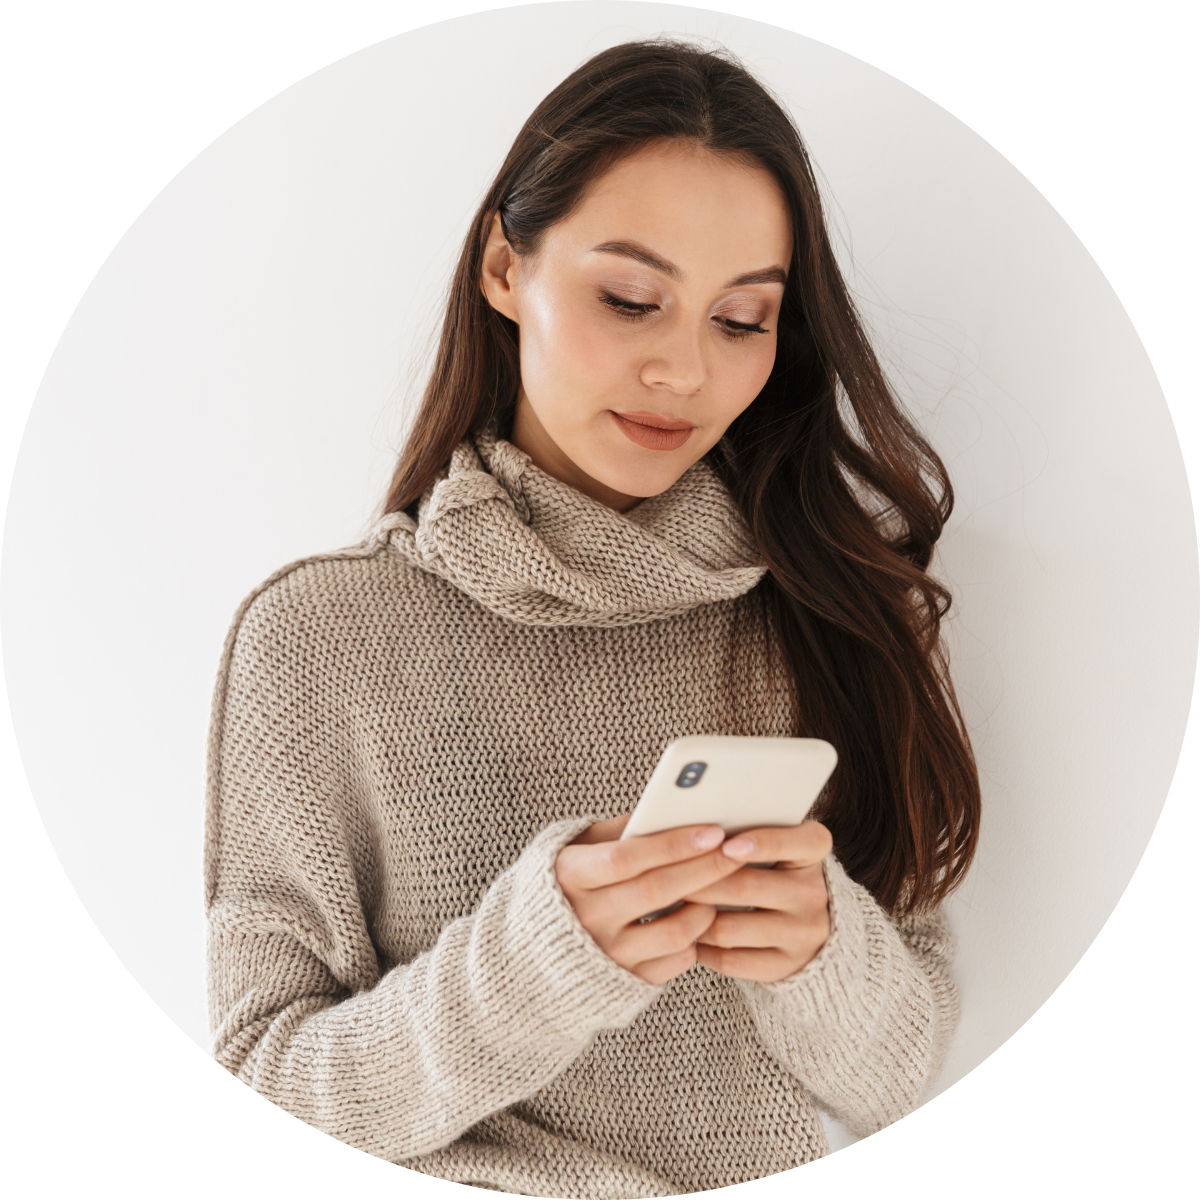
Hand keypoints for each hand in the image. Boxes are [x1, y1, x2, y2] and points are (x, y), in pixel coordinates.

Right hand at [555, 814, 743, 984]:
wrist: (536, 950)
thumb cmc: (569, 883)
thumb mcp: (579, 847)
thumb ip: (619, 831)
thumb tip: (666, 812)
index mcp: (571, 876)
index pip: (627, 858)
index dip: (671, 845)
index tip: (712, 831)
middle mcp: (586, 918)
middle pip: (656, 892)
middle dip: (704, 868)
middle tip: (737, 851)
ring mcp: (607, 954)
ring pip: (673, 932)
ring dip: (705, 907)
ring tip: (718, 887)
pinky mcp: (627, 982)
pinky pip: (675, 961)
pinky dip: (695, 939)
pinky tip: (699, 917)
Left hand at [685, 821, 832, 982]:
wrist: (802, 923)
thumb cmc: (770, 867)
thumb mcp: (770, 843)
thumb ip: (741, 832)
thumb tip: (689, 832)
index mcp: (812, 851)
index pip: (798, 842)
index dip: (763, 843)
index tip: (726, 844)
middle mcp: (814, 893)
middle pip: (746, 887)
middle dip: (699, 882)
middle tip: (664, 877)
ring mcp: (804, 934)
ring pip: (730, 928)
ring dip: (693, 918)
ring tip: (669, 906)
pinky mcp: (786, 967)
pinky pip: (731, 960)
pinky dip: (702, 948)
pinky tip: (687, 935)